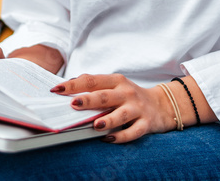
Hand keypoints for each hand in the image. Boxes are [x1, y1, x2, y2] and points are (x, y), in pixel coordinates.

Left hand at [51, 74, 175, 143]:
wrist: (162, 105)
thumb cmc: (130, 96)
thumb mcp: (115, 85)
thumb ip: (95, 84)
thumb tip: (70, 83)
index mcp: (116, 81)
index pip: (92, 81)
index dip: (74, 85)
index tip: (57, 89)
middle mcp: (126, 93)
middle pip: (105, 96)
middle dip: (88, 100)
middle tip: (73, 104)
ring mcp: (137, 108)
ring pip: (121, 114)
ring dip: (107, 120)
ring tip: (95, 125)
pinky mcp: (146, 123)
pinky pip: (133, 132)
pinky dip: (121, 136)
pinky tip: (109, 139)